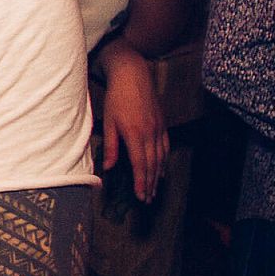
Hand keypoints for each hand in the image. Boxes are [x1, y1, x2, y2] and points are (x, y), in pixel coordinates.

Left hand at [99, 43, 166, 202]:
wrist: (133, 75)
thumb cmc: (117, 97)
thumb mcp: (109, 122)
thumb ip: (111, 146)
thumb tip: (109, 167)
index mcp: (135, 134)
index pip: (140, 164)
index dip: (141, 182)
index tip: (141, 196)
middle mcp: (150, 133)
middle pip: (153, 164)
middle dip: (150, 184)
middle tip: (148, 199)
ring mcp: (159, 128)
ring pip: (161, 157)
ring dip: (158, 176)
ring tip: (154, 190)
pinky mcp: (162, 124)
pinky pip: (165, 147)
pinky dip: (164, 161)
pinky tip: (162, 170)